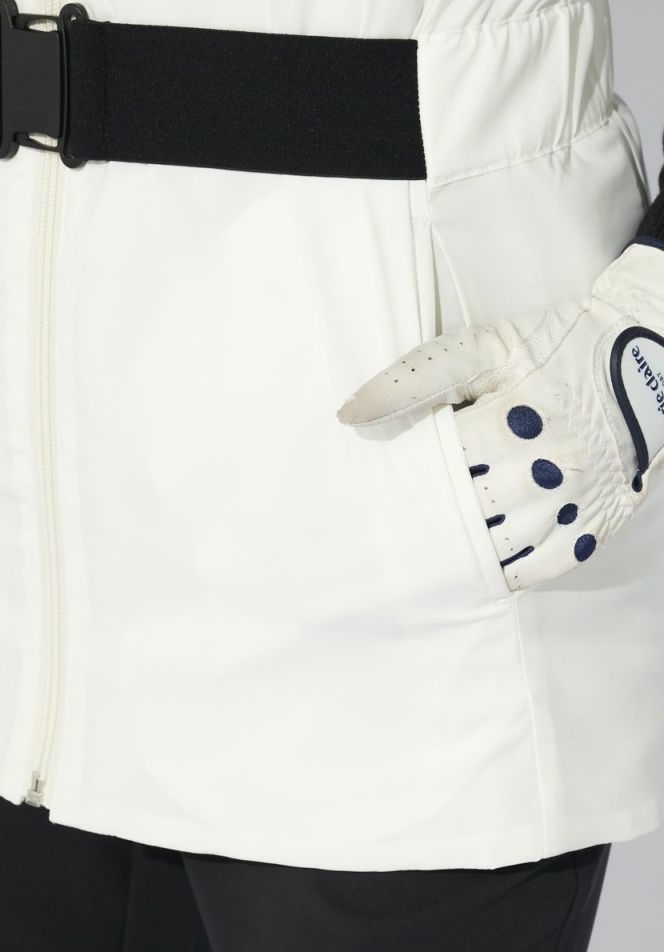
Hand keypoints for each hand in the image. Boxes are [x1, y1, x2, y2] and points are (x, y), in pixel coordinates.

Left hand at [335, 241, 663, 590]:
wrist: (648, 356)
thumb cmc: (554, 348)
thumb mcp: (482, 347)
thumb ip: (413, 379)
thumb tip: (348, 414)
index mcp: (517, 421)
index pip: (443, 466)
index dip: (410, 478)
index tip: (384, 488)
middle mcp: (551, 467)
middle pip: (470, 511)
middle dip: (430, 520)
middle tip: (393, 533)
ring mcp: (578, 499)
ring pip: (506, 545)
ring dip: (463, 554)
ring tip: (426, 560)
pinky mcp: (598, 520)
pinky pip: (548, 565)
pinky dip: (511, 574)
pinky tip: (483, 573)